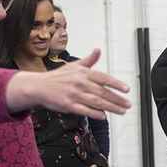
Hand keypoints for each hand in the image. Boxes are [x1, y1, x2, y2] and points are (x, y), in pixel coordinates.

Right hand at [6, 48, 130, 119]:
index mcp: (83, 73)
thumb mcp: (74, 65)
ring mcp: (75, 95)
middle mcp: (80, 83)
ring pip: (97, 102)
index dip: (116, 84)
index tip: (126, 90)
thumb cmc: (58, 77)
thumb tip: (98, 50)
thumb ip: (89, 60)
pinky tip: (104, 116)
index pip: (104, 78)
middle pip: (103, 92)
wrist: (38, 86)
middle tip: (127, 104)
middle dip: (118, 99)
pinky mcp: (69, 105)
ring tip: (121, 111)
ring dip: (111, 108)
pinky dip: (96, 114)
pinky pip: (86, 111)